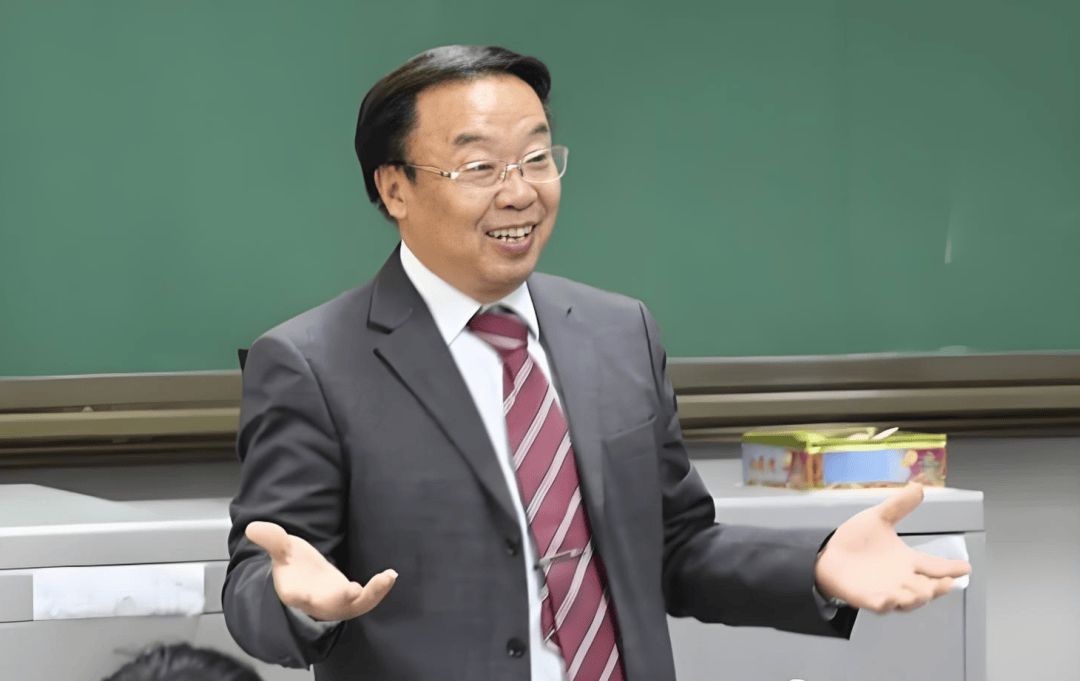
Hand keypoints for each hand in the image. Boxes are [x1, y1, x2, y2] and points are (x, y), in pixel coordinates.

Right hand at [245, 521, 396, 620]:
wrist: (307, 580)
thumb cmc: (294, 565)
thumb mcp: (283, 550)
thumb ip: (272, 539)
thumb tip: (253, 527)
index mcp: (294, 592)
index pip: (296, 596)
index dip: (300, 596)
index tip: (302, 595)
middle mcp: (316, 603)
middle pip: (328, 605)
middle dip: (340, 600)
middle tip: (353, 591)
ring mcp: (336, 604)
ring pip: (354, 606)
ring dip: (371, 595)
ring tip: (386, 577)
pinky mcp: (353, 600)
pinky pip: (367, 600)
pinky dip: (379, 590)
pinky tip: (391, 575)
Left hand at [814, 484, 970, 613]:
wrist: (827, 554)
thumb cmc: (855, 540)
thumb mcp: (878, 518)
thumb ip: (899, 505)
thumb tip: (918, 487)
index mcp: (906, 560)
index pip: (934, 565)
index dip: (951, 567)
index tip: (965, 567)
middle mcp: (901, 578)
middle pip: (928, 587)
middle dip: (939, 587)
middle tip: (947, 581)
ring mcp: (886, 590)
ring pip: (910, 599)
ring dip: (918, 595)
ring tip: (926, 589)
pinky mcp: (868, 597)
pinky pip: (882, 604)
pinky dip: (887, 602)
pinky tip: (890, 598)